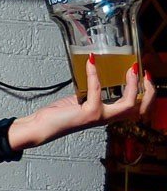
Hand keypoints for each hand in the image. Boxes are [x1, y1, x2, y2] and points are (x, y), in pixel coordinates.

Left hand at [10, 60, 155, 149]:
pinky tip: (91, 63)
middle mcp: (105, 118)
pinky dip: (94, 74)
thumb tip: (94, 79)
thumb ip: (90, 94)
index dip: (144, 94)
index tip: (142, 75)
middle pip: (139, 109)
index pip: (134, 108)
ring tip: (131, 68)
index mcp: (105, 115)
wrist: (39, 127)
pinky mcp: (88, 113)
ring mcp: (98, 117)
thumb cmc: (56, 116)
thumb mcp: (79, 102)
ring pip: (128, 103)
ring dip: (133, 84)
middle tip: (144, 73)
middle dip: (149, 92)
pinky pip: (97, 89)